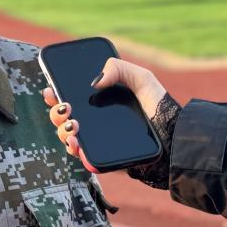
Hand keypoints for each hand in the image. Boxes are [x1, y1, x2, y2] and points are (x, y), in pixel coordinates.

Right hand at [43, 57, 168, 173]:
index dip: (55, 94)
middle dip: (56, 112)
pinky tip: (76, 143)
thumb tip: (94, 82)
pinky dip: (74, 150)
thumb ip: (118, 68)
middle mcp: (94, 121)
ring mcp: (97, 140)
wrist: (175, 135)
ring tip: (73, 125)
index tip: (51, 90)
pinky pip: (83, 157)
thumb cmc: (159, 105)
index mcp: (98, 101)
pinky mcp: (103, 158)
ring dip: (62, 131)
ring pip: (67, 137)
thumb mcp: (141, 77)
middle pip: (62, 117)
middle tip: (65, 107)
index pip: (69, 97)